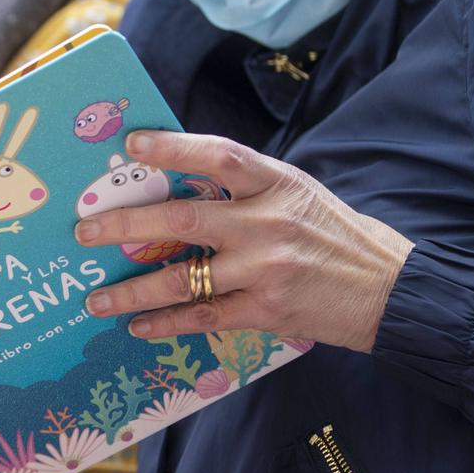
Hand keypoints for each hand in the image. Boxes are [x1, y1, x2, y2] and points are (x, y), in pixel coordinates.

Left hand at [78, 130, 413, 351]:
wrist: (389, 288)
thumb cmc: (333, 235)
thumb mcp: (296, 194)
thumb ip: (245, 188)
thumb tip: (176, 182)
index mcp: (275, 182)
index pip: (217, 155)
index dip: (173, 148)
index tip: (130, 145)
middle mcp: (268, 221)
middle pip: (182, 220)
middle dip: (125, 225)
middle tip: (84, 232)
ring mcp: (265, 269)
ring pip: (181, 279)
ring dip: (131, 291)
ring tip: (94, 298)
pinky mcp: (267, 310)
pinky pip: (202, 317)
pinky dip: (165, 323)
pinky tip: (138, 327)